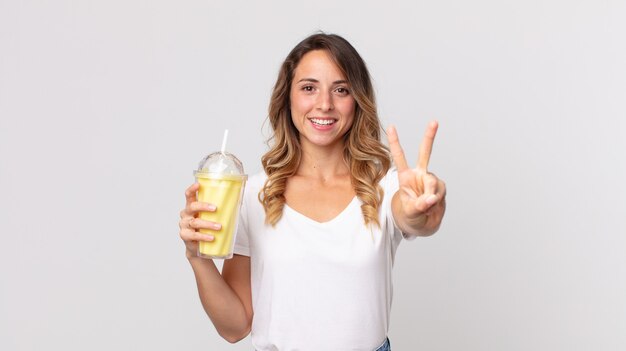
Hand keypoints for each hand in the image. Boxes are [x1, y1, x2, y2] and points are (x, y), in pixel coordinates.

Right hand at [179, 183, 221, 258]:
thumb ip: (218, 209)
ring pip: (195, 222)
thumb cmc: (206, 227)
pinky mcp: (185, 236)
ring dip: (208, 224)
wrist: (198, 245)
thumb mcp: (210, 217)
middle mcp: (186, 214)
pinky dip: (204, 236)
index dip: (192, 189)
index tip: (198, 184)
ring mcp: (184, 225)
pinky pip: (194, 235)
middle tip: (215, 208)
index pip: (189, 195)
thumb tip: (238, 200)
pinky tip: (211, 237)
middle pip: (192, 207)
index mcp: (191, 206)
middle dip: (203, 206)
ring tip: (219, 227)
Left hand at [387, 121, 446, 235]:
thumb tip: (432, 198)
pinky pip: (439, 193)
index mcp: (405, 176)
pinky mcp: (440, 187)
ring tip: (424, 207)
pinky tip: (432, 206)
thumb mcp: (410, 211)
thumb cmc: (411, 215)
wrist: (424, 223)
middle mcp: (419, 174)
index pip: (399, 157)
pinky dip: (436, 201)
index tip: (392, 126)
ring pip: (433, 184)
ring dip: (430, 197)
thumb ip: (419, 205)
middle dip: (430, 137)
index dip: (395, 142)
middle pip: (425, 153)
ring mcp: (431, 180)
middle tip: (434, 122)